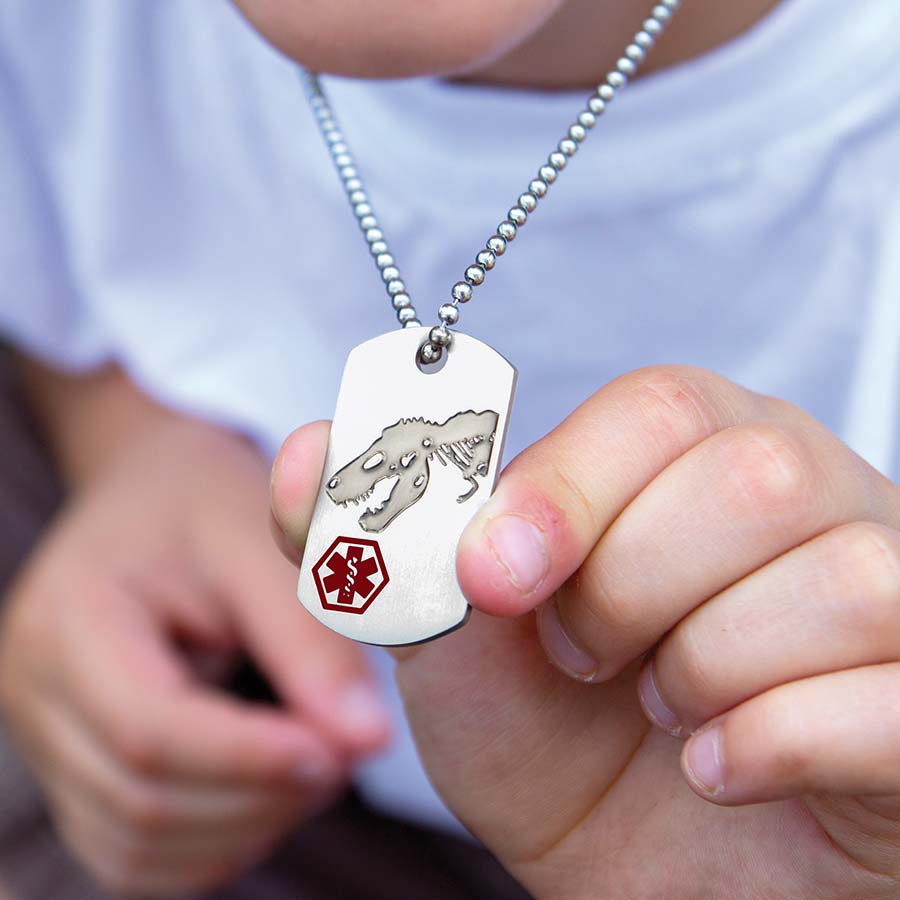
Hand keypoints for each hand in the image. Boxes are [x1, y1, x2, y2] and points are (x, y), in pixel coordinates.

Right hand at [0, 415, 388, 896]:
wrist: (154, 489)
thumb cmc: (208, 501)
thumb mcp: (261, 544)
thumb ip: (309, 642)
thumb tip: (366, 739)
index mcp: (69, 615)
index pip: (150, 728)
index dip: (252, 758)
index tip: (343, 752)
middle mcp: (36, 686)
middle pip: (141, 798)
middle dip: (259, 797)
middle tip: (344, 757)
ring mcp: (45, 733)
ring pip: (134, 842)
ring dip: (242, 827)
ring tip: (314, 769)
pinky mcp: (73, 761)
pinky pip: (128, 848)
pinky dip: (208, 845)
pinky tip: (268, 797)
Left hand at [274, 365, 899, 899]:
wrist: (644, 876)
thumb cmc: (552, 744)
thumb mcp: (454, 646)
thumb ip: (386, 546)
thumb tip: (309, 450)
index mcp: (691, 454)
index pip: (662, 405)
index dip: (572, 484)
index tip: (496, 574)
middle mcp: (807, 496)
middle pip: (750, 477)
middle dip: (632, 590)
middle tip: (587, 660)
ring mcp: (888, 591)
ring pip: (834, 578)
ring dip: (702, 671)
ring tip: (661, 712)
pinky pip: (890, 690)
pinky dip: (775, 744)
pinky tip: (718, 772)